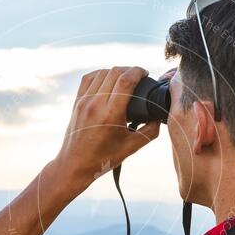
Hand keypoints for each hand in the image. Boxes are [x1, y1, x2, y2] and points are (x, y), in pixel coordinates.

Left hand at [55, 67, 160, 185]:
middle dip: (130, 69)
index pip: (125, 80)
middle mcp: (95, 104)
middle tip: (139, 76)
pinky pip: (89, 78)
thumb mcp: (132, 147)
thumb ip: (150, 131)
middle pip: (115, 72)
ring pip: (102, 72)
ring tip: (126, 77)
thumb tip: (159, 117)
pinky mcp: (77, 102)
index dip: (138, 71)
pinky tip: (109, 78)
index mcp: (110, 114)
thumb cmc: (104, 158)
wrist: (75, 164)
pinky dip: (101, 73)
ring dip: (116, 71)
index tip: (145, 72)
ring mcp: (84, 101)